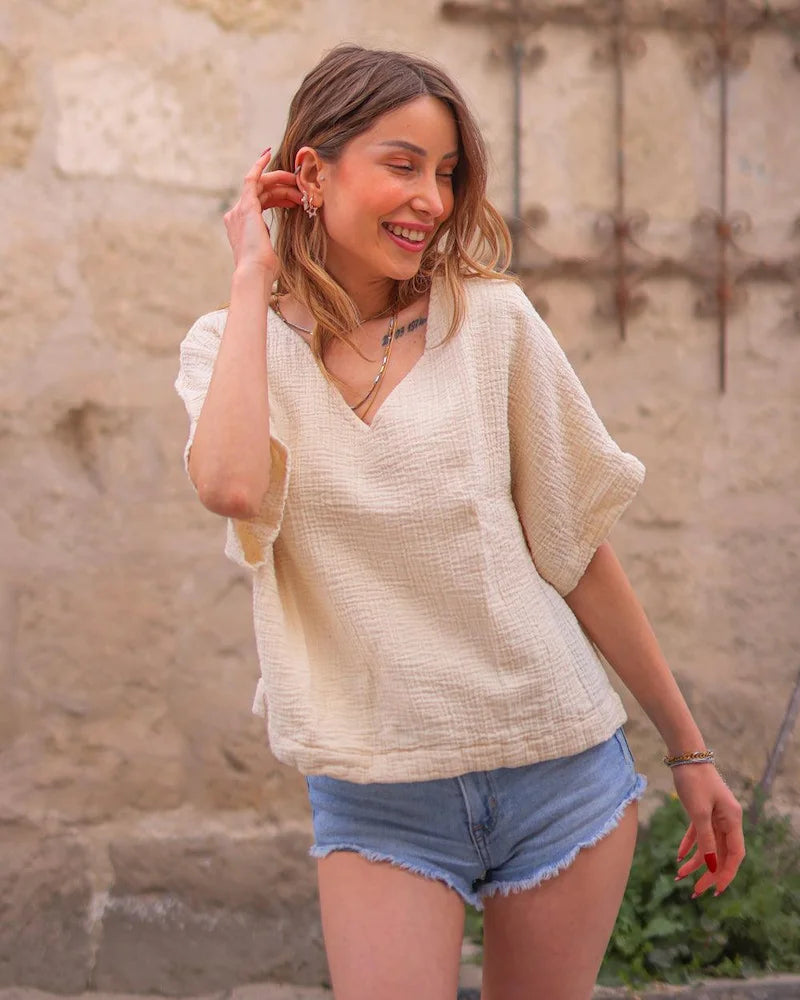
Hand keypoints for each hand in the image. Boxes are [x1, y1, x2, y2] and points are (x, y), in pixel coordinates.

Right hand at [223, 148, 303, 276]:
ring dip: (281, 182)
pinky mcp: (246, 207)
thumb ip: (271, 242)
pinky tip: (267, 154)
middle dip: (283, 189)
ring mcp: (239, 211)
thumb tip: (280, 246)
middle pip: (262, 193)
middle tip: (302, 189)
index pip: (261, 203)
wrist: (255, 274)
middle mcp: (237, 216)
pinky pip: (252, 179)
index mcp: (242, 227)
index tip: (291, 196)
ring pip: (261, 186)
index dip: (277, 197)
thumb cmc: (265, 271)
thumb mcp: (270, 254)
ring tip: (299, 183)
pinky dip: (259, 166)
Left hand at [672, 762, 745, 897]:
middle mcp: (727, 819)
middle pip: (721, 853)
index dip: (727, 874)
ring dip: (696, 861)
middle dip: (708, 873)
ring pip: (708, 845)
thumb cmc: (694, 780)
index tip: (716, 891)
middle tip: (695, 891)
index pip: (734, 855)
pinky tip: (679, 856)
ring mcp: (715, 815)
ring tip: (679, 876)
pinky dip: (690, 845)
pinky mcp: (702, 809)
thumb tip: (711, 864)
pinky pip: (698, 833)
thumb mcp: (698, 812)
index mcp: (733, 820)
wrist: (685, 754)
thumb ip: (705, 838)